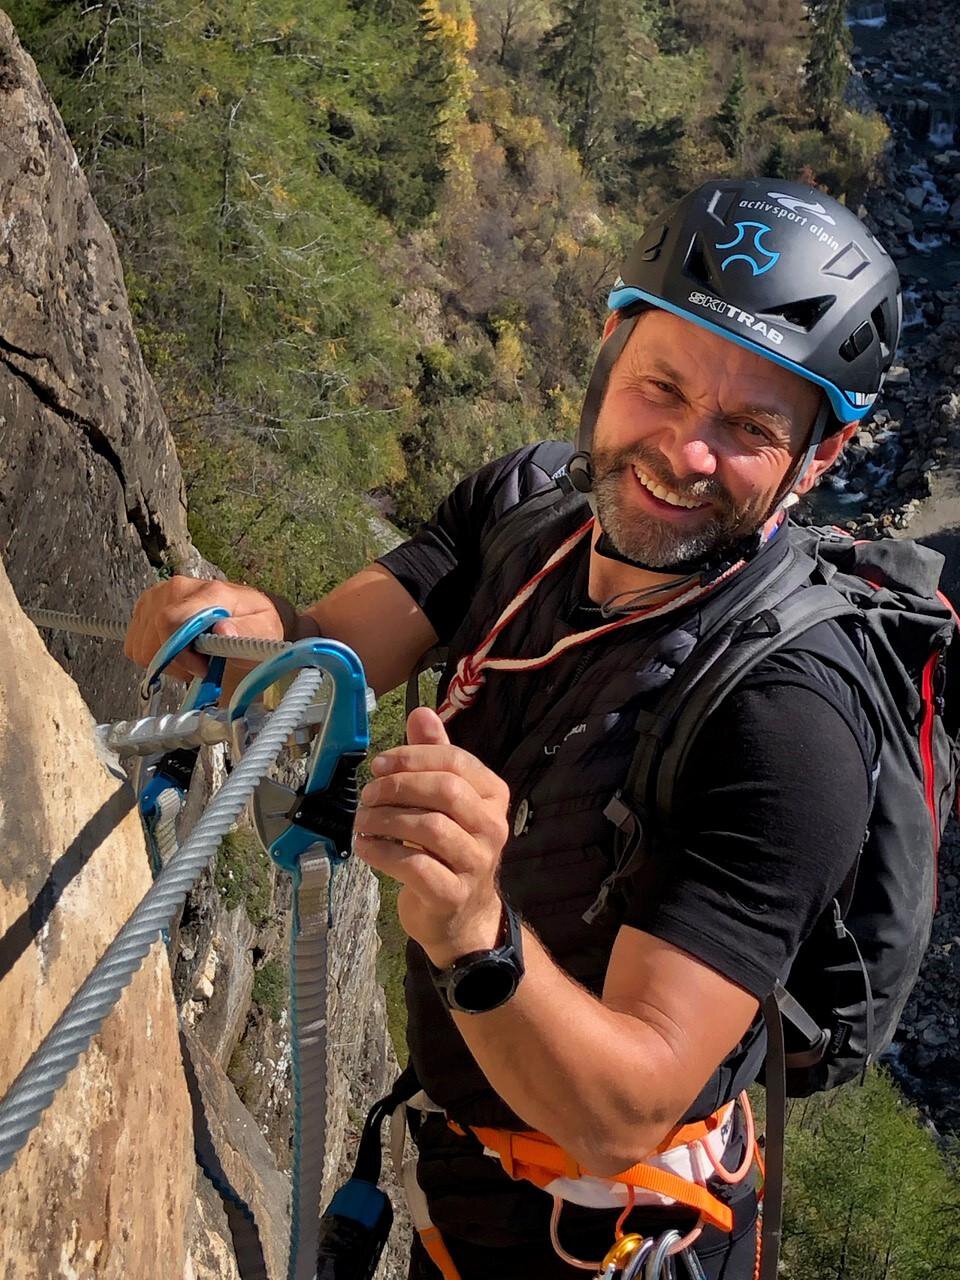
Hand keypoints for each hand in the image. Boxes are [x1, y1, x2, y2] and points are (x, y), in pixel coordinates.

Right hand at [124, 576, 289, 682]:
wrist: (251, 613)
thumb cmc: (257, 624)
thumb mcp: (264, 631)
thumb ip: (246, 632)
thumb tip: (222, 630)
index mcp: (207, 593)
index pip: (170, 622)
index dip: (181, 654)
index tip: (203, 668)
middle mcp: (176, 588)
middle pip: (153, 638)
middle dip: (176, 662)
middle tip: (203, 665)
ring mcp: (158, 596)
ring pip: (141, 645)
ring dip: (165, 661)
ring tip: (192, 659)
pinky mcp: (147, 607)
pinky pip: (136, 644)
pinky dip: (154, 656)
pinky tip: (178, 654)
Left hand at [353, 707, 510, 967]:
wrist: (461, 917)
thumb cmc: (448, 849)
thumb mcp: (445, 800)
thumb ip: (435, 756)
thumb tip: (421, 712)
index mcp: (493, 795)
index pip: (455, 761)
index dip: (411, 757)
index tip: (378, 765)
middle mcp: (493, 826)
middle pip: (444, 790)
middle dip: (397, 787)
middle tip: (367, 795)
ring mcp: (476, 862)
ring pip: (428, 827)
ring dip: (384, 819)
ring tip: (361, 821)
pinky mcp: (452, 893)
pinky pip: (414, 865)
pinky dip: (381, 852)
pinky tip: (365, 847)